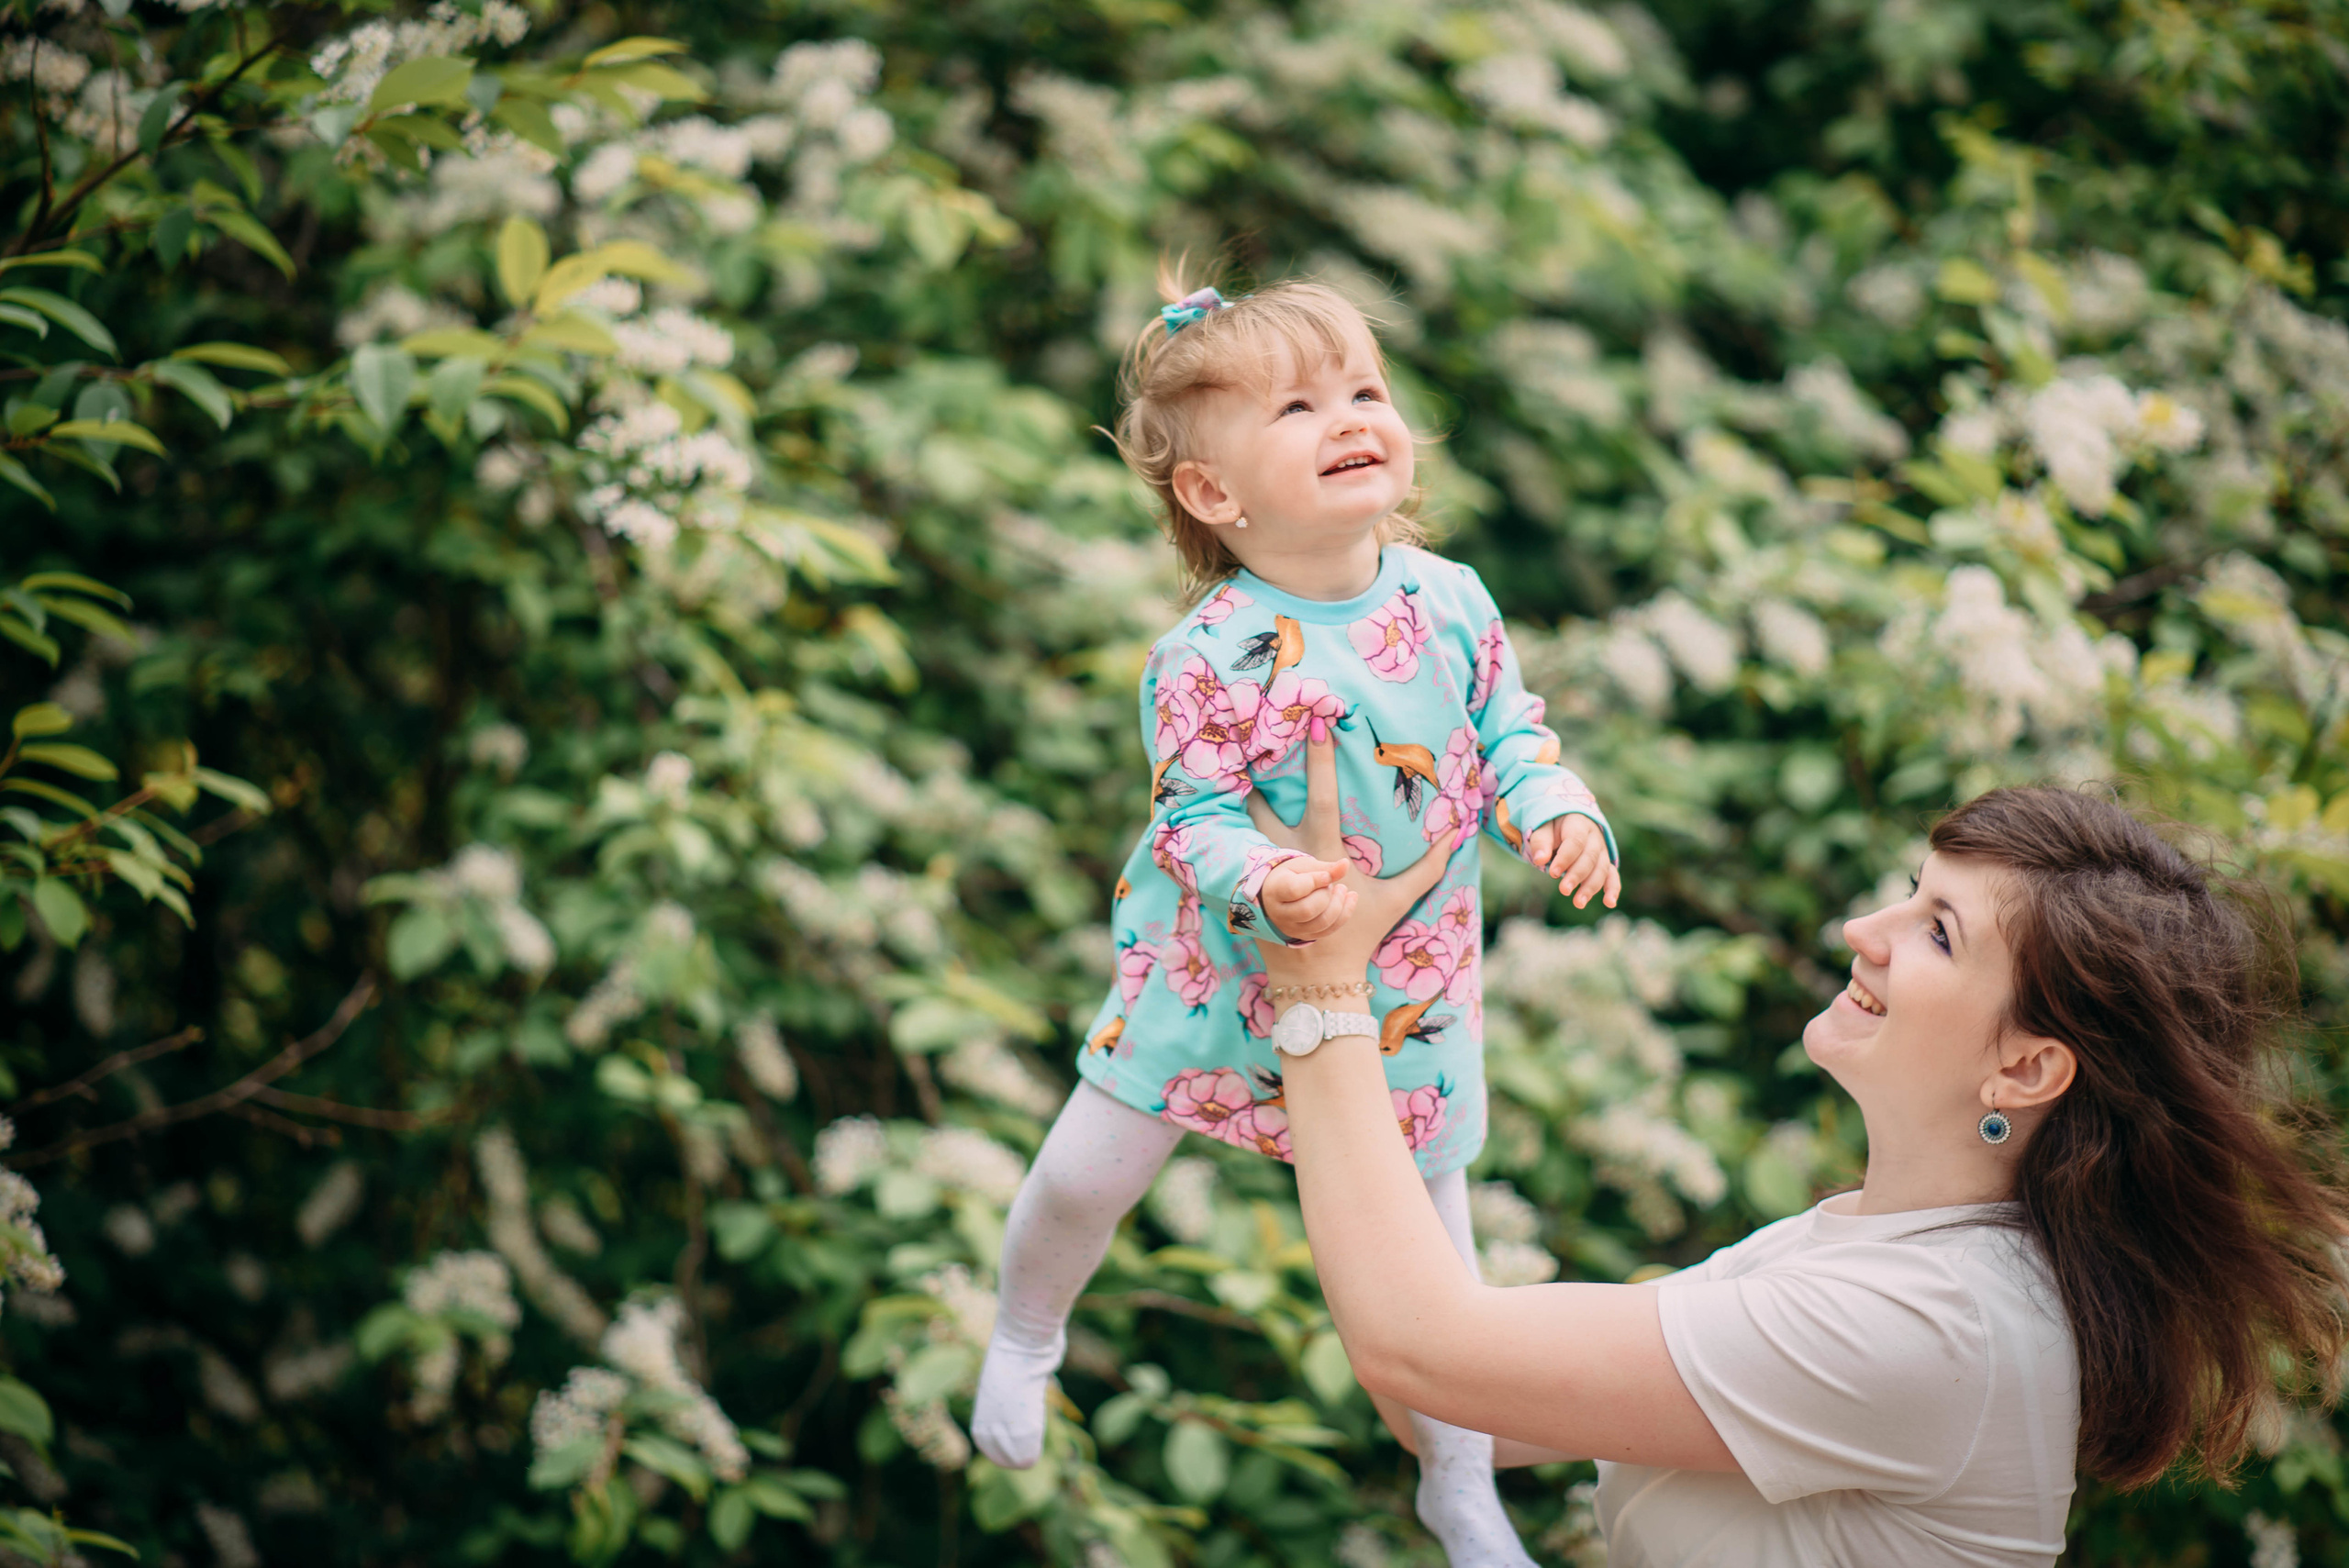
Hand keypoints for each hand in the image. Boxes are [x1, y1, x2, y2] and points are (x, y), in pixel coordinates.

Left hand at [1244, 738, 1451, 988]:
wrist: (1315, 975)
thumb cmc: (1357, 933)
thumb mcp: (1395, 900)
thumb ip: (1426, 868)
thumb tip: (1456, 835)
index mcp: (1323, 854)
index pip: (1322, 797)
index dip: (1321, 760)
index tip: (1318, 725)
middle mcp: (1288, 857)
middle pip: (1261, 804)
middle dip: (1256, 773)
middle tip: (1253, 737)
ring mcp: (1264, 871)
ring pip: (1242, 823)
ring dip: (1239, 799)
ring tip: (1231, 770)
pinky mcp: (1248, 885)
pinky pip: (1233, 847)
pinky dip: (1229, 828)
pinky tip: (1218, 809)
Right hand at [1260, 857, 1352, 941]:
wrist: (1278, 895)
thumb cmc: (1291, 876)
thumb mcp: (1304, 867)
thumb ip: (1324, 868)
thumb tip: (1346, 864)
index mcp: (1274, 891)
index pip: (1294, 889)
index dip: (1315, 881)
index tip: (1325, 875)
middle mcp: (1280, 914)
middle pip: (1308, 910)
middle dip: (1326, 895)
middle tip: (1330, 883)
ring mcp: (1292, 928)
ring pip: (1321, 923)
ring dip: (1338, 905)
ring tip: (1341, 889)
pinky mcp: (1305, 935)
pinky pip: (1329, 930)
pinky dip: (1345, 914)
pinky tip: (1351, 897)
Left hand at [1523, 813, 1620, 910]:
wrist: (1568, 822)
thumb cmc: (1552, 827)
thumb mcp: (1542, 828)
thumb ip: (1540, 842)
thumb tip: (1539, 860)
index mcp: (1579, 824)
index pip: (1575, 842)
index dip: (1566, 858)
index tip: (1553, 873)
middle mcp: (1594, 837)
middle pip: (1590, 857)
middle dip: (1577, 875)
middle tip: (1564, 890)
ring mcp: (1602, 851)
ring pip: (1601, 869)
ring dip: (1591, 887)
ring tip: (1579, 903)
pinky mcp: (1605, 864)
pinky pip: (1612, 876)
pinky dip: (1613, 889)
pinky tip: (1610, 903)